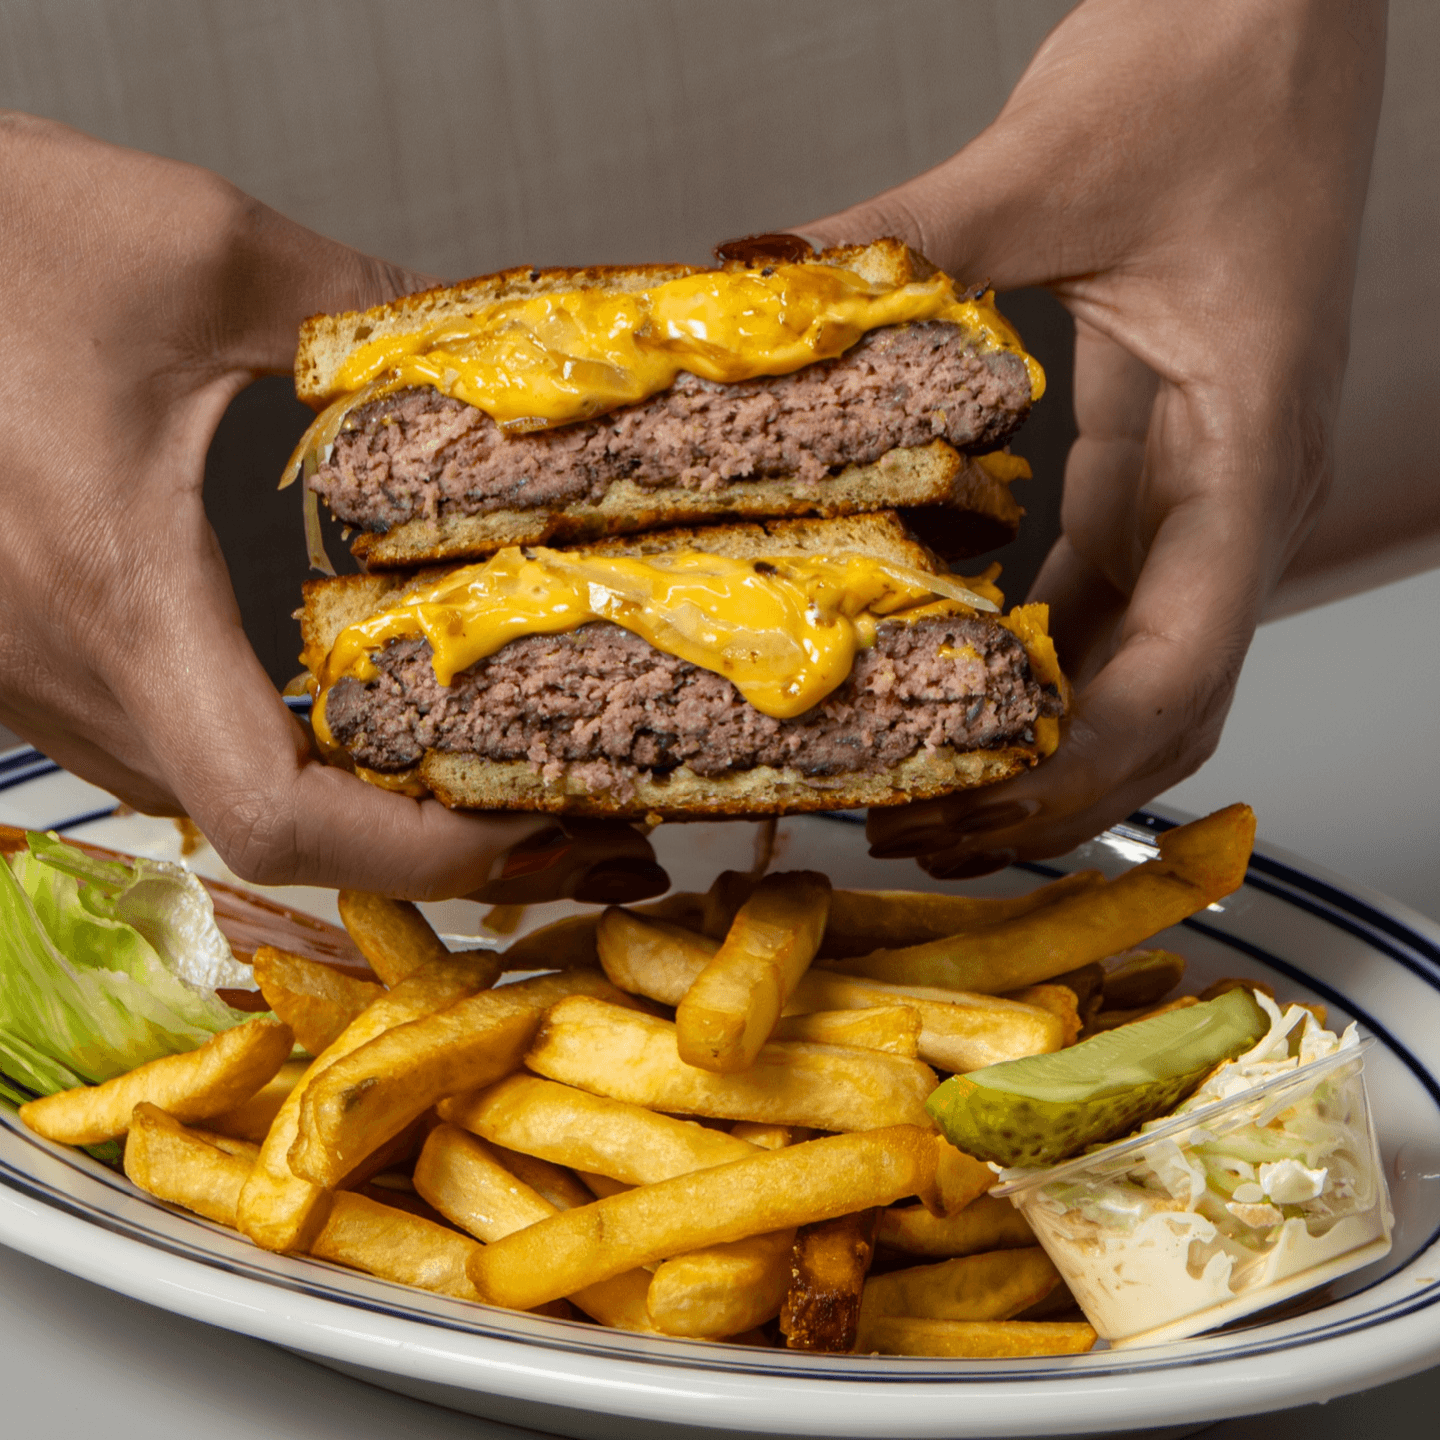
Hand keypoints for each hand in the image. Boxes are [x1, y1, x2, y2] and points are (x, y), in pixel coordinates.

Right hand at [0, 114, 663, 901]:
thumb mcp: (205, 251)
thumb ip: (368, 312)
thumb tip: (480, 355)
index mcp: (119, 590)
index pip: (274, 810)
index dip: (411, 852)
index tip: (519, 828)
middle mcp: (65, 667)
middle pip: (262, 826)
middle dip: (411, 835)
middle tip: (534, 802)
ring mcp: (30, 676)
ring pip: (206, 797)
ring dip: (339, 802)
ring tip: (462, 762)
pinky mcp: (22, 656)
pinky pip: (158, 747)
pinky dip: (263, 752)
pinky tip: (334, 707)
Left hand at [798, 0, 1386, 873]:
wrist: (1284, 1)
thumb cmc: (1220, 64)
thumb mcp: (1053, 159)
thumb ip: (909, 235)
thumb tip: (763, 280)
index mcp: (1248, 449)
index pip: (1183, 668)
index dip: (1076, 766)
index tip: (966, 810)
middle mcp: (1240, 489)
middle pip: (1166, 702)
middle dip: (1054, 787)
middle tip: (925, 833)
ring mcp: (1205, 478)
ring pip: (1143, 662)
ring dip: (1047, 738)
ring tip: (931, 786)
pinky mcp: (1163, 452)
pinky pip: (1109, 591)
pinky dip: (1042, 655)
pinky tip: (958, 677)